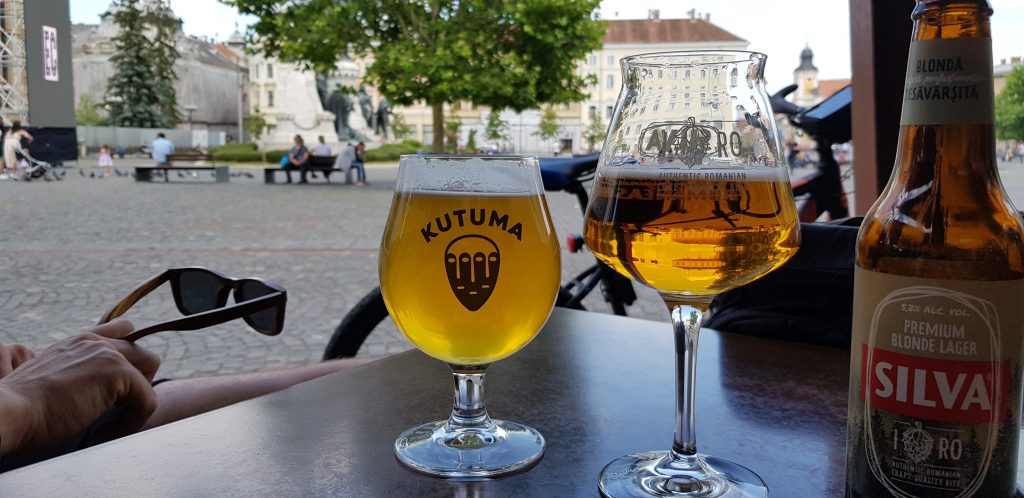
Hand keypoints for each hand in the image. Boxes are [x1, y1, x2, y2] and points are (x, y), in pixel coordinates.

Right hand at [0, 320, 160, 454]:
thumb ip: (78, 377)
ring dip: (137, 402)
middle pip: (144, 355)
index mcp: (79, 342)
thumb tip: (95, 394)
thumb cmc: (22, 408)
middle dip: (136, 386)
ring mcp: (108, 355)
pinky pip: (147, 400)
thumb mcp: (52, 382)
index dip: (130, 362)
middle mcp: (96, 343)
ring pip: (150, 372)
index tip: (116, 393)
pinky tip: (102, 434)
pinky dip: (131, 423)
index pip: (122, 332)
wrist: (7, 413)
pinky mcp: (118, 374)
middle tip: (111, 413)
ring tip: (108, 425)